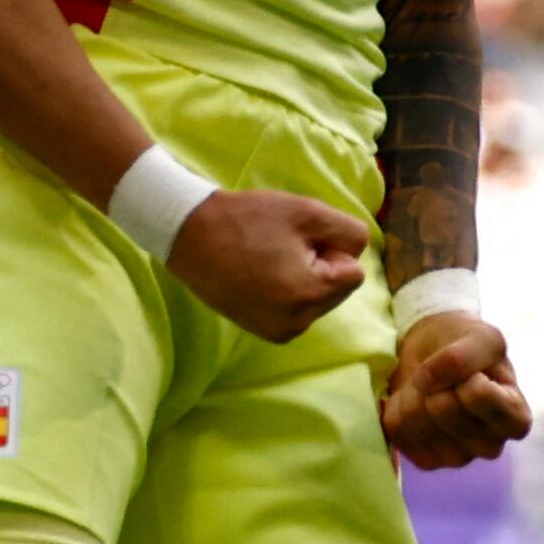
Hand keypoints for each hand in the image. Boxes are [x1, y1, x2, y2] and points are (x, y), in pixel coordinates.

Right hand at [165, 189, 368, 343]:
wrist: (189, 234)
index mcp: (309, 296)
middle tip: (280, 247)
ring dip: (303, 277)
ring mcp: (278, 332)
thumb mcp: (308, 211)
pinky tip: (259, 274)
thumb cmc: (247, 219)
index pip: (354, 271)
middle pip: (337, 289)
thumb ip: (349, 232)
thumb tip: (355, 255)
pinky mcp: (262, 332)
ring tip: (267, 259)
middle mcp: (296, 324)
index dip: (330, 247)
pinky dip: (287, 291)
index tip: (296, 237)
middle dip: (319, 265)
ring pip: (318, 299)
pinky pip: (296, 309)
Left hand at [381, 310, 531, 469]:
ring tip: (429, 387)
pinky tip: (415, 402)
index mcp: (515, 419)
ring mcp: (458, 458)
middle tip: (444, 376)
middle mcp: (491, 446)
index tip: (469, 369)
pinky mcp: (427, 460)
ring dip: (414, 393)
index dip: (464, 373)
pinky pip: (398, 431)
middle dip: (436, 383)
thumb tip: (424, 381)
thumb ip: (462, 355)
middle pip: (444, 410)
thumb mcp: (480, 336)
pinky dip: (399, 408)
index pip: (478, 395)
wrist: (435, 353)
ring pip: (416, 421)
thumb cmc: (467, 347)